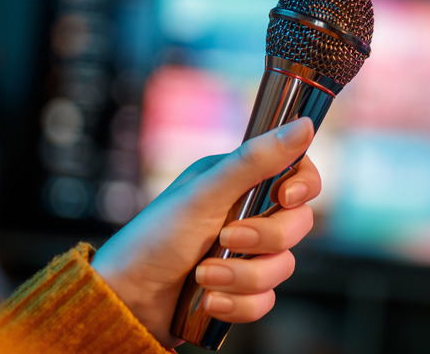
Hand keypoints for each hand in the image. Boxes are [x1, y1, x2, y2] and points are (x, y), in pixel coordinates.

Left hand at [91, 118, 319, 347]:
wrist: (125, 300)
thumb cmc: (155, 238)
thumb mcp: (206, 194)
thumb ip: (256, 160)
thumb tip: (304, 125)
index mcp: (241, 182)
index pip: (298, 175)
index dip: (304, 186)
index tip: (285, 198)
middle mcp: (248, 215)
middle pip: (297, 224)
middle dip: (263, 239)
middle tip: (225, 239)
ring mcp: (246, 254)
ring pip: (282, 267)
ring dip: (243, 278)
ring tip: (203, 277)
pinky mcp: (241, 289)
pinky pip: (265, 300)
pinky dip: (237, 304)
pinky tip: (208, 301)